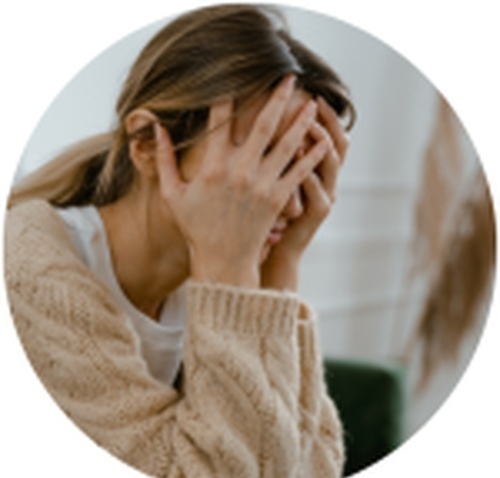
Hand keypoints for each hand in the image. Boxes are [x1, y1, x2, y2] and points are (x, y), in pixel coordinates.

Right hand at [154, 76, 329, 287]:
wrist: (223, 260)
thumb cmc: (196, 227)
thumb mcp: (172, 194)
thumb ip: (163, 160)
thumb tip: (157, 128)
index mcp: (213, 166)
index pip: (221, 119)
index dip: (229, 94)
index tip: (237, 76)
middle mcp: (240, 170)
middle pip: (263, 124)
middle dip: (278, 97)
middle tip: (289, 77)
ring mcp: (262, 184)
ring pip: (287, 144)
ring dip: (301, 120)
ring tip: (313, 103)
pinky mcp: (278, 199)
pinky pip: (299, 172)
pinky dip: (313, 156)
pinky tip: (324, 141)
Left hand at [261, 96, 349, 290]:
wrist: (275, 250)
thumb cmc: (268, 217)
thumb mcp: (276, 185)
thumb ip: (275, 159)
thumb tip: (261, 127)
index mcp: (315, 170)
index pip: (325, 135)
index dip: (323, 115)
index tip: (309, 94)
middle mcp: (325, 180)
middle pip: (338, 142)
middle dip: (328, 120)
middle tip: (314, 100)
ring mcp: (324, 195)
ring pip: (332, 163)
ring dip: (321, 142)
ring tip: (308, 126)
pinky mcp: (318, 212)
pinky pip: (318, 190)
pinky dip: (311, 175)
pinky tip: (301, 160)